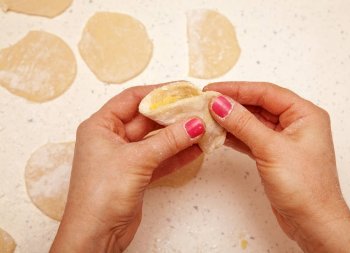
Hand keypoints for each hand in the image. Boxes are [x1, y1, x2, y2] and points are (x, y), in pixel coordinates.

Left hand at [50, 84, 204, 252]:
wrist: (97, 235)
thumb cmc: (101, 194)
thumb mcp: (137, 160)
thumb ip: (169, 140)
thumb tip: (195, 123)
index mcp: (101, 126)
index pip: (132, 99)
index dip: (158, 93)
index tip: (182, 90)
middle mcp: (112, 138)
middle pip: (147, 119)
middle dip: (173, 115)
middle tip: (197, 109)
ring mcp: (125, 157)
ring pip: (156, 140)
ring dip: (178, 135)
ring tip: (202, 127)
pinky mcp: (136, 175)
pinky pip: (160, 159)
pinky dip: (177, 155)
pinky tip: (196, 149)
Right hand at [205, 82, 349, 252]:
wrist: (312, 223)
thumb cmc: (304, 187)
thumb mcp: (271, 149)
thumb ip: (244, 124)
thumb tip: (220, 104)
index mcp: (305, 114)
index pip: (266, 92)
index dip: (237, 89)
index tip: (212, 90)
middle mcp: (296, 123)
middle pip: (259, 105)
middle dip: (232, 104)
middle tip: (206, 101)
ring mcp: (284, 139)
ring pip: (253, 122)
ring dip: (231, 120)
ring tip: (207, 116)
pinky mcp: (273, 154)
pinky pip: (251, 138)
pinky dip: (235, 136)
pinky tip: (219, 133)